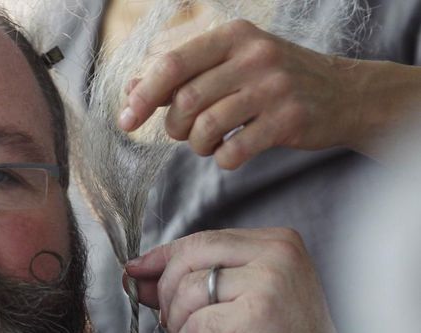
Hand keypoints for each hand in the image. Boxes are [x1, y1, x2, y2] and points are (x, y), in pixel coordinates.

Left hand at [118, 19, 361, 168]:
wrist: (343, 94)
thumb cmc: (273, 80)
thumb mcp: (232, 63)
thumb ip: (184, 73)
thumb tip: (131, 89)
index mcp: (233, 36)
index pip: (172, 65)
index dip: (142, 95)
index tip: (125, 120)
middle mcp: (253, 56)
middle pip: (186, 100)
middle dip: (174, 126)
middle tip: (183, 132)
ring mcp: (274, 87)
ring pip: (206, 126)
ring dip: (196, 145)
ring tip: (206, 143)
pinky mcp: (289, 119)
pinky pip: (234, 151)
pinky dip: (222, 159)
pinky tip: (230, 154)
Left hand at [125, 228, 347, 332]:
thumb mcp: (238, 300)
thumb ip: (195, 279)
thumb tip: (137, 271)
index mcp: (276, 242)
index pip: (201, 239)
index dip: (163, 258)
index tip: (137, 272)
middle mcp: (277, 253)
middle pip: (190, 257)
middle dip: (167, 292)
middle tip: (172, 323)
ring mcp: (269, 283)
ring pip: (188, 291)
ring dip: (177, 324)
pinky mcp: (256, 316)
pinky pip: (195, 324)